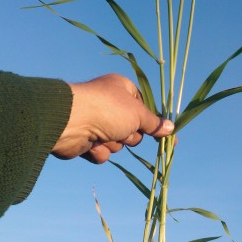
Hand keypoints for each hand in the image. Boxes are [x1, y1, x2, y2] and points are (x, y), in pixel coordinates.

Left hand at [51, 73, 173, 163]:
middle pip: (132, 128)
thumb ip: (154, 123)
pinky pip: (103, 152)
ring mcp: (97, 122)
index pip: (143, 106)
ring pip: (118, 143)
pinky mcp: (86, 140)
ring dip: (114, 143)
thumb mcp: (138, 113)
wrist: (70, 122)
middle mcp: (109, 104)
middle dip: (129, 134)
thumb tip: (171, 128)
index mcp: (122, 89)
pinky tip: (92, 145)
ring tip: (103, 136)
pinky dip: (100, 151)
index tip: (165, 134)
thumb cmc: (107, 109)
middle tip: (122, 130)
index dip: (152, 121)